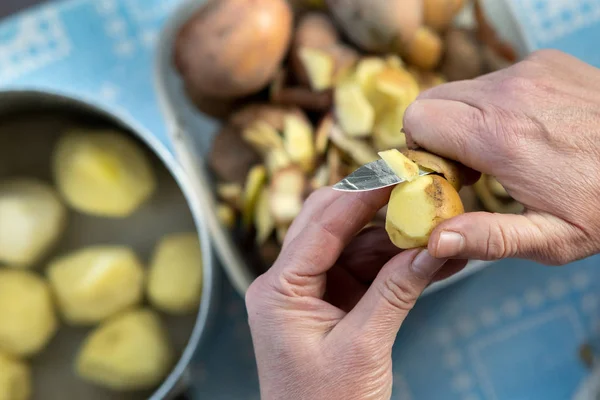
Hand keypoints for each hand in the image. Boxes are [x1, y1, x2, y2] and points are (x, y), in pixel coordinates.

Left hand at [245, 187, 465, 399]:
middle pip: (330, 223)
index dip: (362, 194)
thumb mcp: (363, 348)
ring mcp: (310, 291)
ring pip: (353, 246)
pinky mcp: (331, 303)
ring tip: (441, 229)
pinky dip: (396, 265)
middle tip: (415, 186)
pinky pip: (363, 272)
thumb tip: (434, 245)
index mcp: (278, 290)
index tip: (397, 169)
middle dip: (375, 205)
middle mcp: (287, 283)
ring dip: (395, 239)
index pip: (320, 225)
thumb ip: (397, 291)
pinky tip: (432, 258)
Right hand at [403, 49, 599, 264]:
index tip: (448, 176)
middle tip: (470, 166)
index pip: (418, 119)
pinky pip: (493, 79)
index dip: (421, 150)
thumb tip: (434, 241)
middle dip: (436, 135)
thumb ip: (488, 239)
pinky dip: (494, 103)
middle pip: (430, 100)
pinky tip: (526, 128)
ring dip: (465, 119)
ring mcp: (528, 70)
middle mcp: (508, 92)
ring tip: (502, 149)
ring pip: (459, 89)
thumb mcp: (552, 238)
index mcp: (500, 137)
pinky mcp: (544, 61)